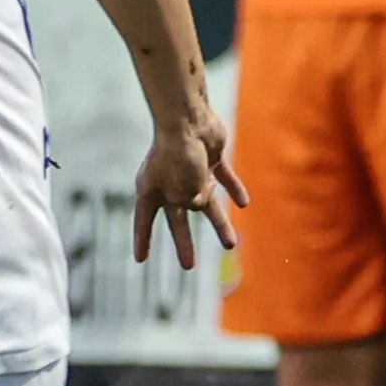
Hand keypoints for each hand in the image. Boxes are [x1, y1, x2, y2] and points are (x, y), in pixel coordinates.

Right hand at [132, 111, 248, 269]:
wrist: (189, 120)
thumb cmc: (178, 154)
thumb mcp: (183, 188)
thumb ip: (194, 201)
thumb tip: (203, 204)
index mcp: (151, 191)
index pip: (144, 221)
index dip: (143, 241)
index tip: (141, 260)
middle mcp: (168, 185)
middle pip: (178, 219)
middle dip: (184, 243)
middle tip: (188, 266)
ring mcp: (190, 172)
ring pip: (206, 203)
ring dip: (218, 224)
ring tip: (230, 245)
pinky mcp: (210, 159)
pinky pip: (224, 179)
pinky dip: (233, 190)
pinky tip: (244, 203)